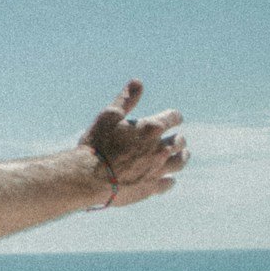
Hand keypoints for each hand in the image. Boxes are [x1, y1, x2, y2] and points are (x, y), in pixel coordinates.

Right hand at [81, 79, 187, 207]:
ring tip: (181, 156)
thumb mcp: (108, 116)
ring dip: (182, 157)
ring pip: (179, 162)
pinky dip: (170, 179)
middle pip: (180, 141)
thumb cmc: (96, 144)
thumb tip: (138, 82)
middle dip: (178, 138)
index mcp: (151, 128)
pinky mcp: (151, 188)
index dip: (173, 116)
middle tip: (177, 139)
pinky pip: (168, 183)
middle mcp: (160, 149)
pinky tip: (168, 178)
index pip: (174, 117)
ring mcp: (157, 169)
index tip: (173, 118)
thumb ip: (125, 100)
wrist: (88, 178)